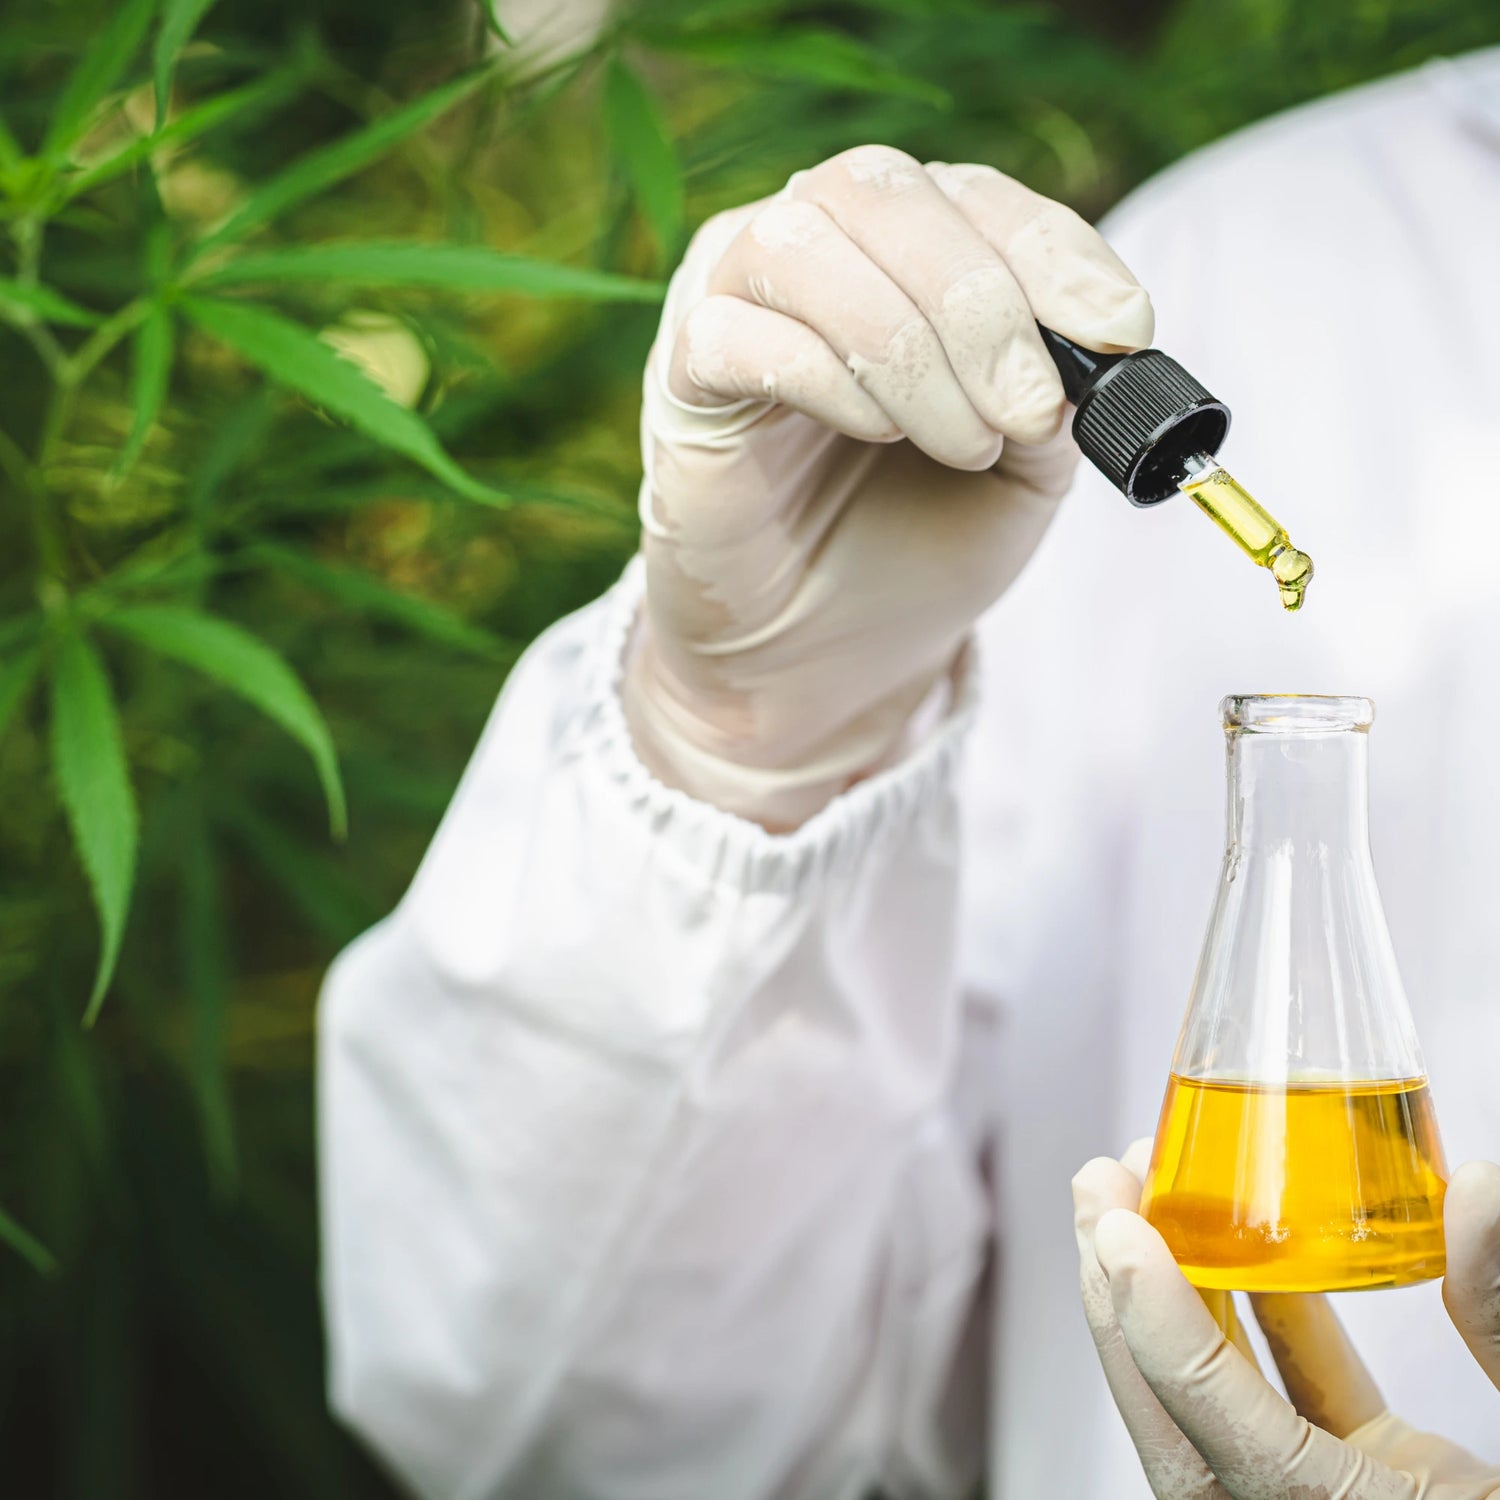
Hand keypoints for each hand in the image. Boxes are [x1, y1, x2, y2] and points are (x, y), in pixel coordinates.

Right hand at [624, 146, 1153, 827]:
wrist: (825, 655)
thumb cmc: (915, 545)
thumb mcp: (1022, 467)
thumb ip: (1056, 392)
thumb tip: (1094, 343)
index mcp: (901, 249)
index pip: (975, 195)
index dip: (1053, 252)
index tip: (1121, 334)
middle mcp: (811, 246)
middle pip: (884, 193)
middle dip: (983, 307)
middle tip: (1029, 415)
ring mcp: (730, 300)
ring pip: (804, 244)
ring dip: (907, 348)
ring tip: (960, 445)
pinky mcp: (680, 377)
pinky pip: (734, 333)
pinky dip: (825, 376)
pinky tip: (873, 432)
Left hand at [1073, 1144, 1499, 1497]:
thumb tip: (1478, 1188)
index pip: (1230, 1441)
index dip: (1162, 1333)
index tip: (1118, 1235)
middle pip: (1182, 1427)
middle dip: (1121, 1303)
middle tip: (1096, 1189)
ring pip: (1218, 1412)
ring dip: (1173, 1300)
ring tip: (1140, 1196)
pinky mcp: (1369, 1492)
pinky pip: (1286, 1409)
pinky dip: (1259, 1326)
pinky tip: (1252, 1248)